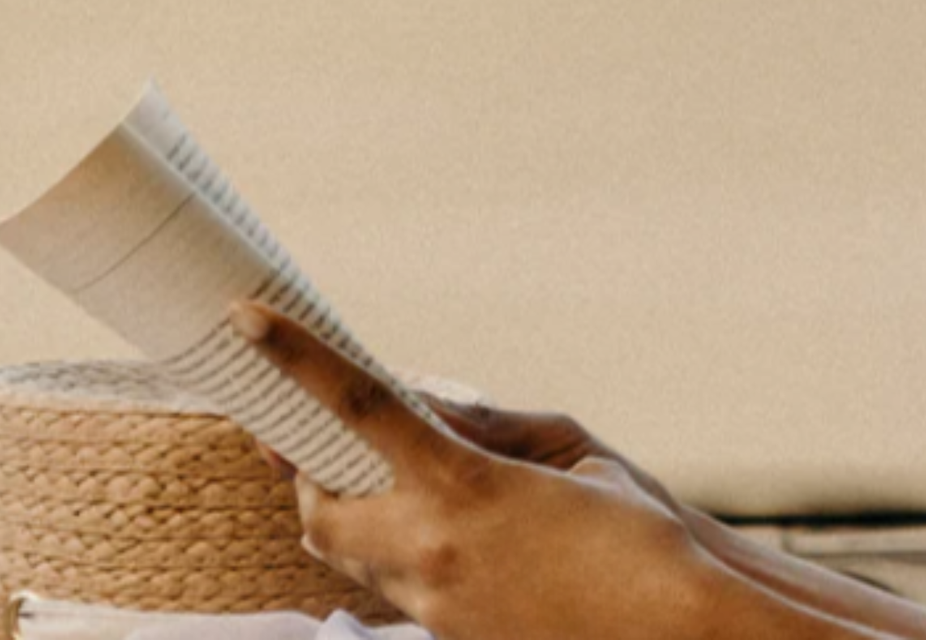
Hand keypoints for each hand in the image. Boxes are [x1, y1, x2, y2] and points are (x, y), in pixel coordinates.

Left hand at [228, 301, 726, 639]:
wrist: (678, 636)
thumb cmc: (638, 532)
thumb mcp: (567, 448)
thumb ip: (486, 426)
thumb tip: (426, 407)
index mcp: (462, 486)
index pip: (356, 405)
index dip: (294, 357)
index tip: (247, 317)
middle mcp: (431, 553)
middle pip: (319, 507)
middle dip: (308, 470)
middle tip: (318, 433)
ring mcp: (437, 608)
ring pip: (349, 559)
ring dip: (350, 515)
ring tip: (386, 479)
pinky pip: (396, 590)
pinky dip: (397, 552)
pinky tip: (445, 533)